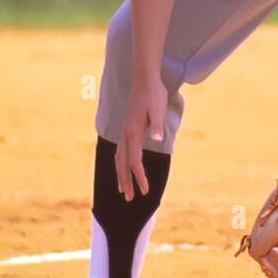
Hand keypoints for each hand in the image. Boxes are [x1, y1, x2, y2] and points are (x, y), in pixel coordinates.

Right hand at [115, 76, 167, 200]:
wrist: (144, 78)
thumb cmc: (154, 94)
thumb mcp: (158, 108)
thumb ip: (156, 124)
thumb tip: (157, 138)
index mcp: (133, 132)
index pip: (135, 161)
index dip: (139, 177)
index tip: (145, 191)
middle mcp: (125, 133)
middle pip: (123, 163)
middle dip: (126, 182)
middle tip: (130, 199)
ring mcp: (124, 131)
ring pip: (119, 158)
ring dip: (121, 175)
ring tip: (123, 190)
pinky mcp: (126, 128)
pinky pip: (120, 151)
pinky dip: (120, 163)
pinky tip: (123, 168)